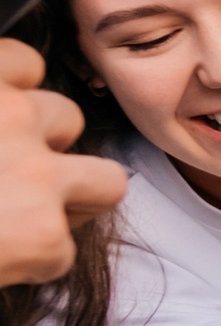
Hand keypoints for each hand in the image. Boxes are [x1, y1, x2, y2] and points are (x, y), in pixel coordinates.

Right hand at [0, 41, 127, 285]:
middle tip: (2, 184)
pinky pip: (65, 248)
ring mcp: (32, 171)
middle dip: (49, 152)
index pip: (27, 64)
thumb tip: (21, 96)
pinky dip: (38, 261)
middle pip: (68, 119)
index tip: (3, 120)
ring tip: (14, 221)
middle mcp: (11, 113)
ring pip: (106, 179)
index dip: (19, 93)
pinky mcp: (44, 234)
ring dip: (72, 202)